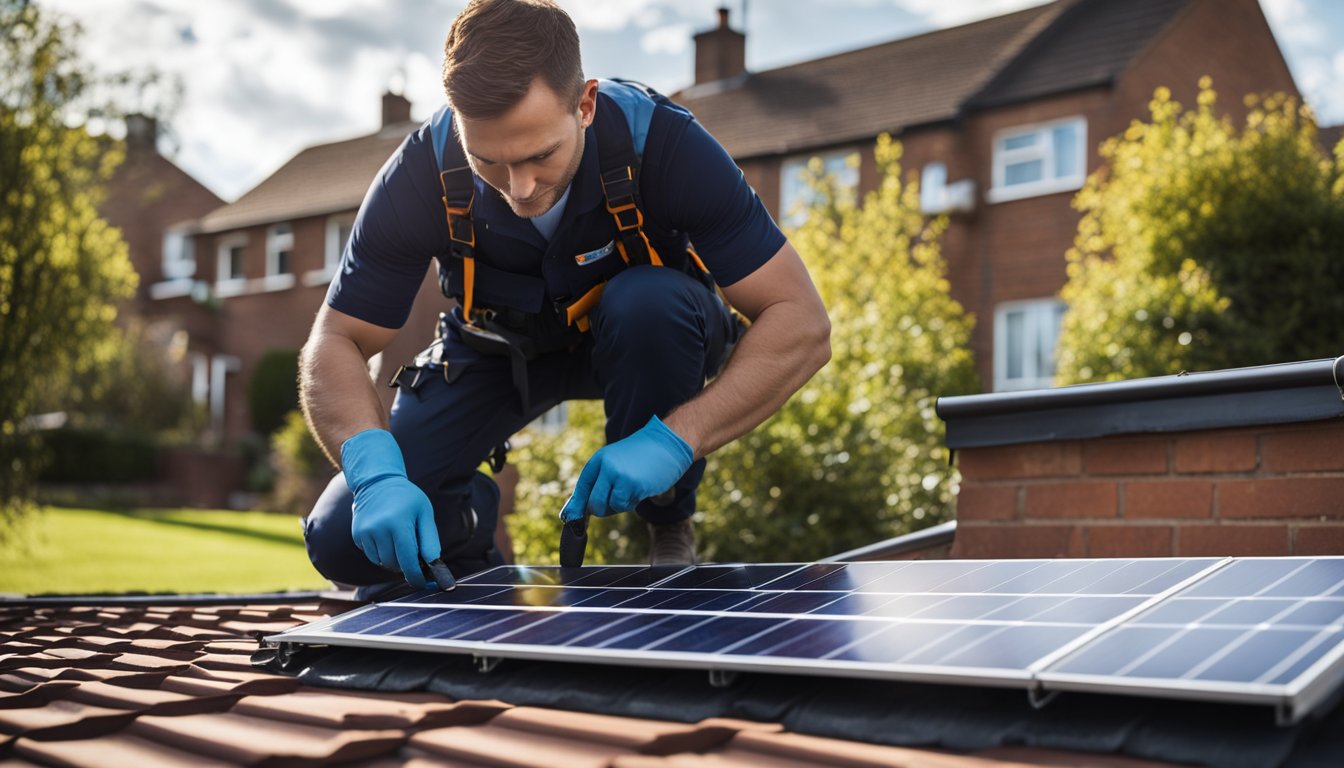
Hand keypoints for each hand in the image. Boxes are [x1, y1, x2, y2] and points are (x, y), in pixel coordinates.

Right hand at [342, 429, 439, 588]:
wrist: (377, 482)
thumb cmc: (407, 498)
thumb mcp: (424, 513)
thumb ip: (430, 540)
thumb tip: (435, 566)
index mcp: (398, 523)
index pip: (408, 560)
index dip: (417, 576)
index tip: (423, 583)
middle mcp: (378, 529)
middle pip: (395, 564)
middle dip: (406, 566)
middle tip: (416, 559)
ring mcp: (364, 533)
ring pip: (382, 562)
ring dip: (394, 560)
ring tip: (400, 541)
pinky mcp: (357, 536)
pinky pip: (372, 555)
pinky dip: (382, 553)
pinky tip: (386, 536)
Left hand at [560, 415, 693, 521]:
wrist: (666, 445)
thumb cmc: (641, 456)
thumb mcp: (615, 462)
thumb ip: (599, 482)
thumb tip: (577, 510)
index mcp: (599, 459)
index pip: (581, 488)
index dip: (578, 506)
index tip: (574, 519)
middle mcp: (606, 467)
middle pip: (593, 503)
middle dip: (601, 509)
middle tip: (612, 502)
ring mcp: (619, 476)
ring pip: (608, 507)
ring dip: (619, 505)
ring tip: (631, 488)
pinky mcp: (633, 485)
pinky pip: (623, 505)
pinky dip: (630, 504)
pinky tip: (639, 490)